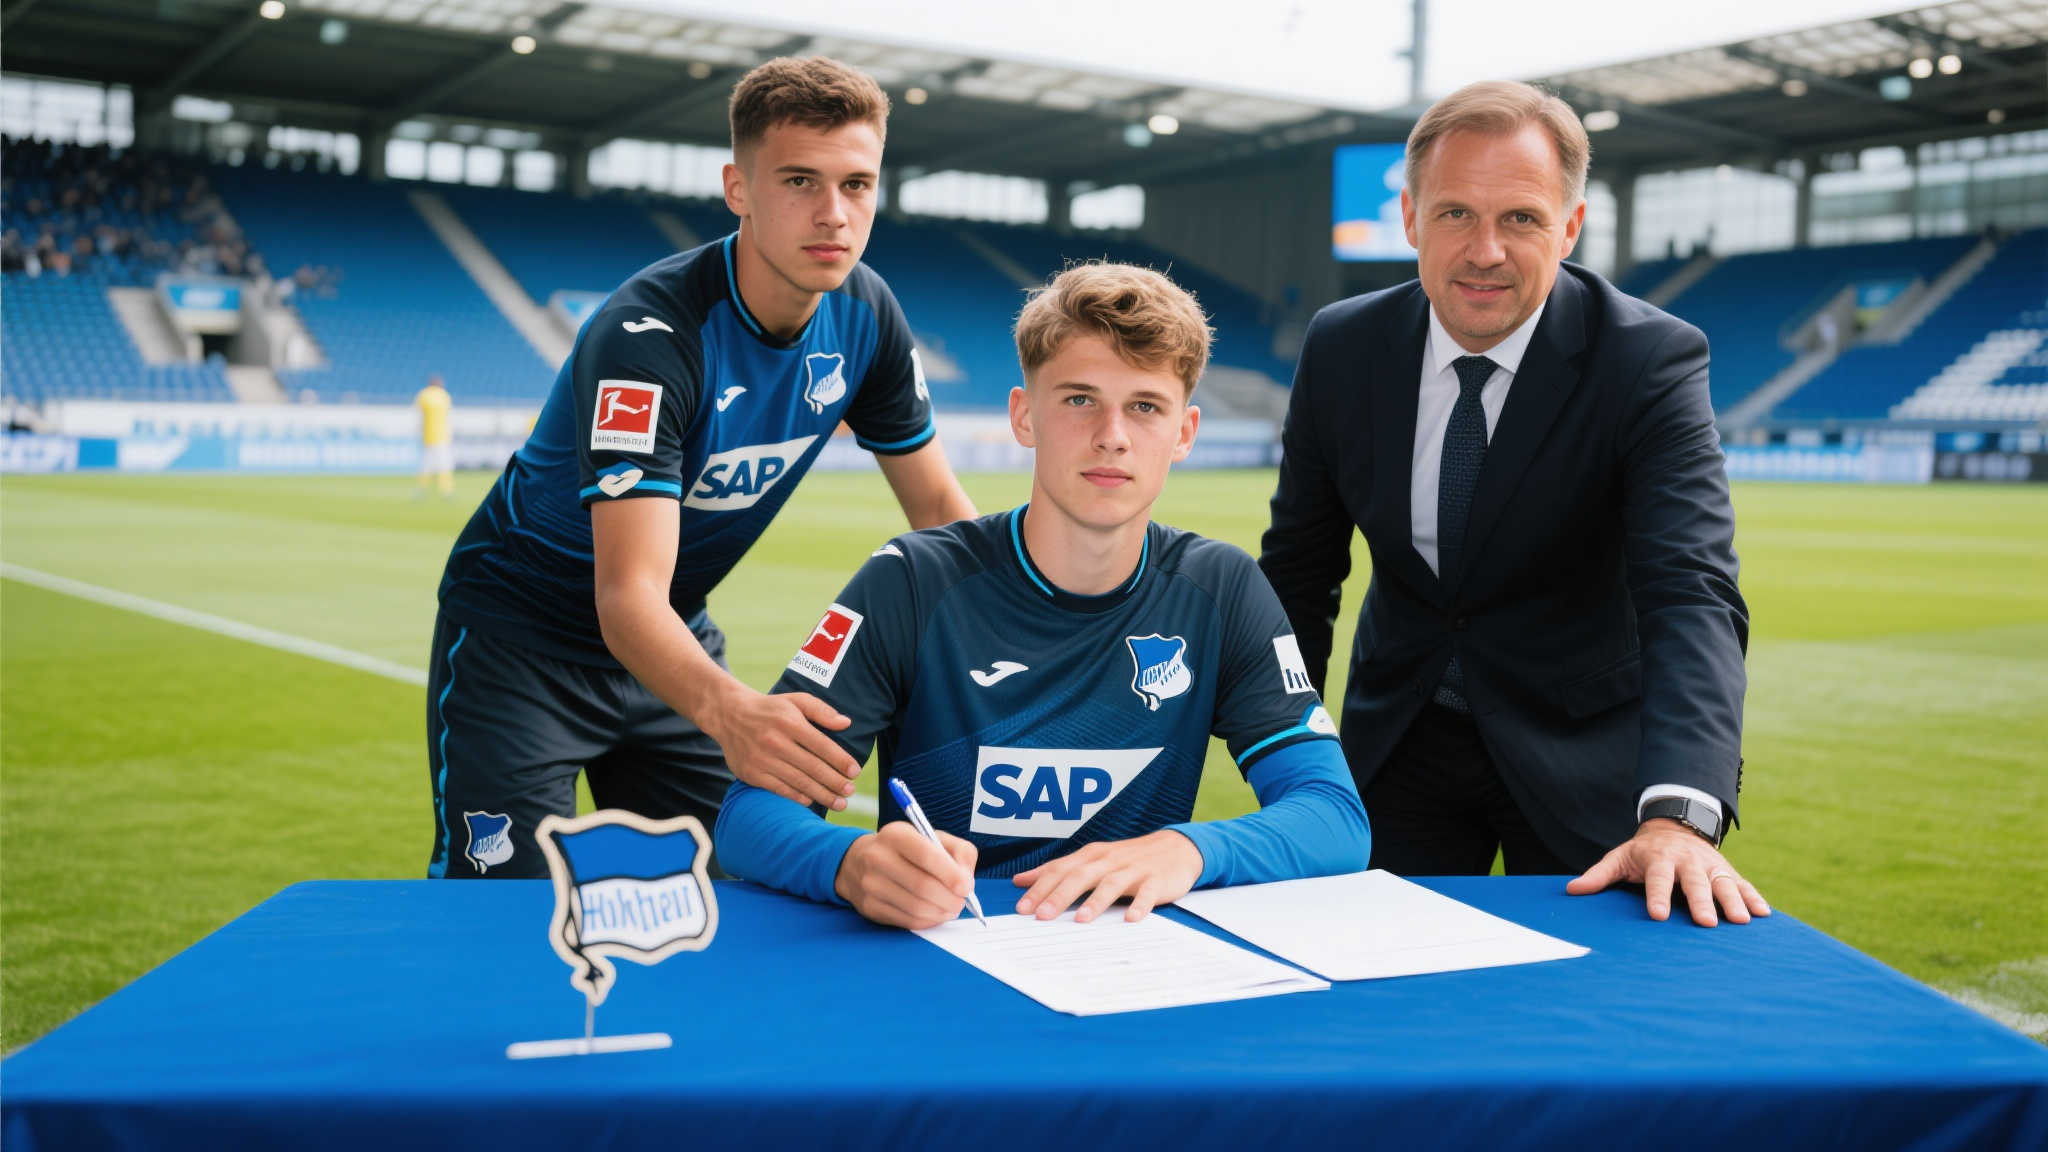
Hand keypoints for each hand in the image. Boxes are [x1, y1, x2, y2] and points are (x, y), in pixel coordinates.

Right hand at [709, 687, 859, 809]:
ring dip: (822, 794)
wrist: (729, 715)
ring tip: (839, 803)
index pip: (822, 745)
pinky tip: (811, 800)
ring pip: (798, 781)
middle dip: (835, 782)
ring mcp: (762, 759)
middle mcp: (775, 741)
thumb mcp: (795, 700)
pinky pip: (780, 789)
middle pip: (813, 767)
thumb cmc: (770, 709)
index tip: (855, 772)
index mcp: (789, 722)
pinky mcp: (751, 774)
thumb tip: (846, 723)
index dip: (841, 760)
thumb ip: (821, 710)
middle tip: (850, 792)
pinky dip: (797, 797)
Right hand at [835, 821, 976, 929]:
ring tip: (950, 908)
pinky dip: (928, 921)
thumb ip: (958, 852)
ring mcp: (871, 884)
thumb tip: (966, 881)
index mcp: (895, 835)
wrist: (858, 862)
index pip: (926, 855)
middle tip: (962, 902)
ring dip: (941, 913)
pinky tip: (935, 914)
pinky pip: (907, 921)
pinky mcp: (870, 907)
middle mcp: (878, 858)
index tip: (966, 887)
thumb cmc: (905, 850)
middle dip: (950, 899)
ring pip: (916, 908)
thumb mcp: (931, 837)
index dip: (950, 874)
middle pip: (922, 886)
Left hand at [1012, 830, 1203, 923]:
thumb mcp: (1091, 860)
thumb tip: (1021, 880)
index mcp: (1090, 856)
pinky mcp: (1156, 881)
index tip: (1021, 907)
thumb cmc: (1127, 859)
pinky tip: (1131, 919)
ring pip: (1111, 884)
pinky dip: (1140, 906)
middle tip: (1041, 916)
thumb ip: (1057, 870)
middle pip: (1080, 876)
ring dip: (1095, 901)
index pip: (1059, 870)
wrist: (1175, 848)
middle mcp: (1109, 861)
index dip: (1039, 887)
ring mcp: (1133, 870)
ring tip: (1081, 919)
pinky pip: (1147, 894)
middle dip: (1059, 896)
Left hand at [1566, 818, 1771, 926]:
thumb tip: (1571, 890)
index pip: (1657, 879)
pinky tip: (1764, 914)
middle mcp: (1687, 861)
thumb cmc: (1641, 852)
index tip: (1657, 916)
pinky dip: (1754, 897)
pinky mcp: (1727, 871)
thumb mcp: (1618, 857)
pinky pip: (1743, 884)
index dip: (1656, 896)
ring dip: (1733, 901)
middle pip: (1694, 882)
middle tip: (1706, 924)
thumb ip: (1599, 875)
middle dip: (1701, 902)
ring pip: (1723, 883)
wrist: (1674, 827)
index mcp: (1658, 859)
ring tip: (1742, 922)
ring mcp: (1710, 865)